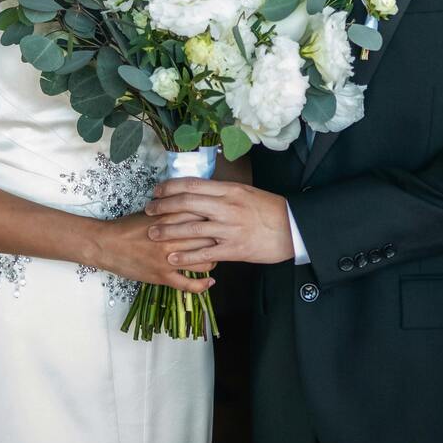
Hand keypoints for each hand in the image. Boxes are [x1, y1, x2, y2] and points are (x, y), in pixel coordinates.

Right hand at [87, 212, 216, 292]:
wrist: (106, 244)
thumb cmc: (128, 227)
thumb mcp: (152, 213)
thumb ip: (174, 210)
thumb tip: (196, 206)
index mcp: (169, 219)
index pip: (203, 217)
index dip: (215, 220)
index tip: (221, 222)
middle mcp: (171, 238)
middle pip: (208, 238)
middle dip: (218, 239)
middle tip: (222, 240)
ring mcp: (167, 259)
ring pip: (203, 261)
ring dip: (213, 260)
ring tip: (213, 258)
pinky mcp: (162, 276)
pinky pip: (188, 284)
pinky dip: (202, 285)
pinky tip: (209, 283)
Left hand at [145, 180, 293, 266]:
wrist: (293, 229)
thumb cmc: (270, 210)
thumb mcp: (246, 193)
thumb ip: (223, 193)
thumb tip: (200, 191)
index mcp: (229, 190)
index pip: (192, 184)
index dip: (170, 187)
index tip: (157, 190)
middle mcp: (227, 207)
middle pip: (186, 203)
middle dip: (163, 207)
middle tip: (148, 211)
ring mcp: (230, 228)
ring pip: (191, 228)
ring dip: (168, 231)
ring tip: (153, 234)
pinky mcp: (234, 249)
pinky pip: (204, 253)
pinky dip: (186, 256)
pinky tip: (172, 257)